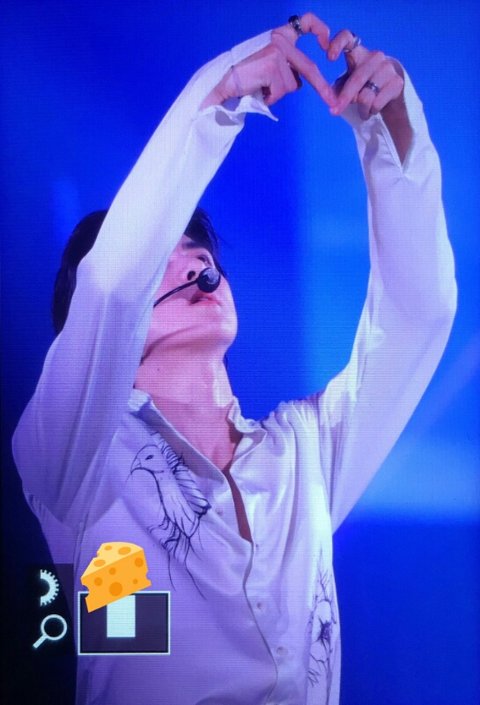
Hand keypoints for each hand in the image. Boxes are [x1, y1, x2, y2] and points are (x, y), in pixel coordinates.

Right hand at [201, 12, 336, 109]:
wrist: (224, 81)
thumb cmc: (246, 76)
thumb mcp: (269, 63)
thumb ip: (287, 65)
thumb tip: (304, 81)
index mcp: (281, 36)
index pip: (306, 23)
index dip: (320, 30)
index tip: (327, 46)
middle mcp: (280, 40)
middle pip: (309, 68)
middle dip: (322, 89)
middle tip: (332, 102)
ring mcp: (277, 52)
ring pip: (292, 85)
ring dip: (278, 93)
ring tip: (261, 86)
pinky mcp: (272, 66)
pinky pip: (281, 91)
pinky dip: (270, 97)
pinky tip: (258, 89)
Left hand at [327, 29, 411, 160]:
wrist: (389, 92)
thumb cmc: (362, 86)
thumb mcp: (347, 84)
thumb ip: (338, 89)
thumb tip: (333, 101)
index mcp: (358, 52)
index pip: (347, 37)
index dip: (337, 44)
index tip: (329, 58)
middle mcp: (374, 56)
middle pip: (357, 79)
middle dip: (344, 99)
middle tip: (334, 112)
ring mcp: (387, 68)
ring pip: (366, 96)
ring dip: (361, 108)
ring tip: (362, 110)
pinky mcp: (397, 81)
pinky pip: (377, 103)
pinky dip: (371, 111)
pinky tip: (372, 109)